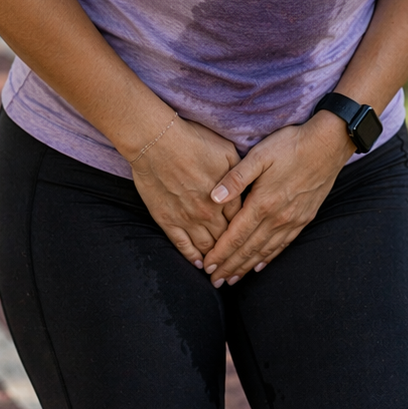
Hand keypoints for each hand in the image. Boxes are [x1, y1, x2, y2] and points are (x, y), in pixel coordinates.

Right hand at [130, 116, 243, 267]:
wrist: (157, 142)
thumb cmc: (192, 141)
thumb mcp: (227, 151)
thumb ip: (239, 174)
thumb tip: (248, 186)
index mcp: (226, 197)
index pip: (241, 222)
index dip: (246, 232)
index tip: (250, 238)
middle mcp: (209, 213)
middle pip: (226, 239)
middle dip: (234, 252)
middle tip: (239, 262)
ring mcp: (187, 219)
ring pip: (206, 247)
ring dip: (214, 259)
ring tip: (220, 267)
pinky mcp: (167, 221)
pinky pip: (183, 246)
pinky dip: (192, 257)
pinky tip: (198, 264)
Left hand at [201, 111, 354, 286]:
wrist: (328, 144)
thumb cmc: (291, 145)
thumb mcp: (259, 155)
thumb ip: (236, 178)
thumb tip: (213, 197)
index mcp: (262, 203)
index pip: (236, 236)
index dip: (220, 253)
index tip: (207, 266)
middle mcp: (277, 217)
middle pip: (248, 249)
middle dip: (230, 267)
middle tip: (215, 282)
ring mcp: (292, 220)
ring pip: (265, 251)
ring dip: (247, 267)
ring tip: (233, 279)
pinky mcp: (304, 218)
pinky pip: (283, 244)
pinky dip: (269, 257)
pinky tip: (260, 264)